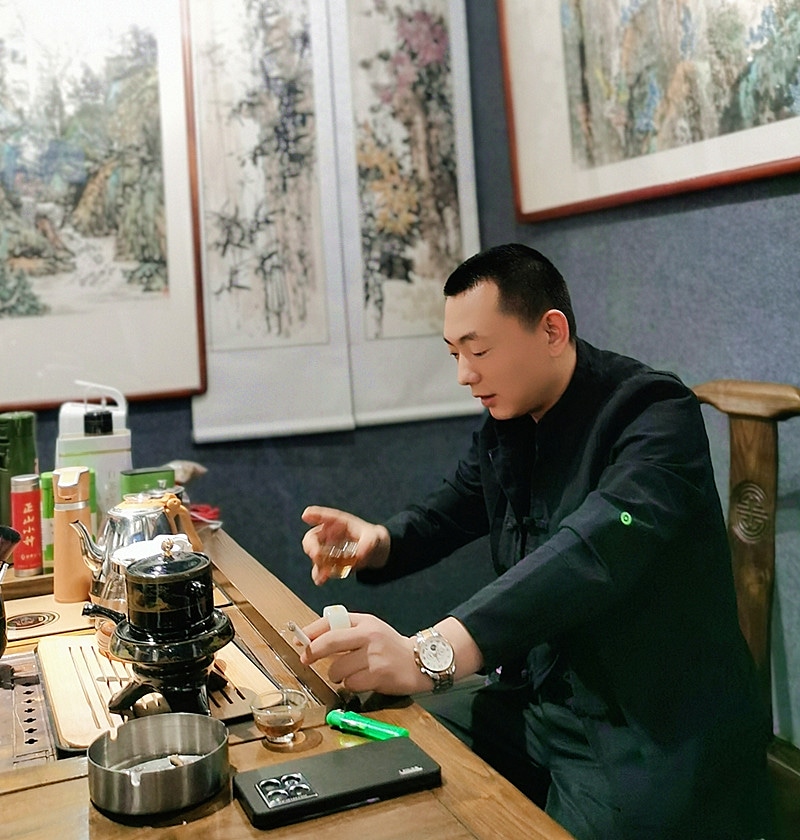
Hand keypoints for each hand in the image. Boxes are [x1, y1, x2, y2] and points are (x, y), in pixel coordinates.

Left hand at [300, 612, 428, 694]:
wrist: (419, 660)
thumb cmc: (389, 646)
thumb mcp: (370, 629)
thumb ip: (346, 631)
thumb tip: (313, 640)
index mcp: (364, 621)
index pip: (331, 622)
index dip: (311, 632)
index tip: (299, 641)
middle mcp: (369, 635)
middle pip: (330, 642)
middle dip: (312, 652)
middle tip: (305, 659)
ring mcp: (374, 656)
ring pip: (338, 669)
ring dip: (338, 675)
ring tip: (350, 673)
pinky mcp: (378, 675)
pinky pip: (351, 684)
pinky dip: (352, 685)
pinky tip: (363, 681)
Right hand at [301, 505, 389, 584]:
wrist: (376, 553)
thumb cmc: (373, 539)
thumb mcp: (374, 538)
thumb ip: (368, 544)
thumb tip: (360, 555)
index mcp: (340, 523)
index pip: (326, 517)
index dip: (315, 515)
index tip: (306, 515)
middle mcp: (330, 535)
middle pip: (313, 537)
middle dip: (311, 546)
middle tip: (316, 554)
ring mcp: (327, 549)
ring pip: (314, 554)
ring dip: (316, 563)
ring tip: (322, 572)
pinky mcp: (328, 562)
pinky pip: (320, 568)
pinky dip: (319, 574)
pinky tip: (321, 580)